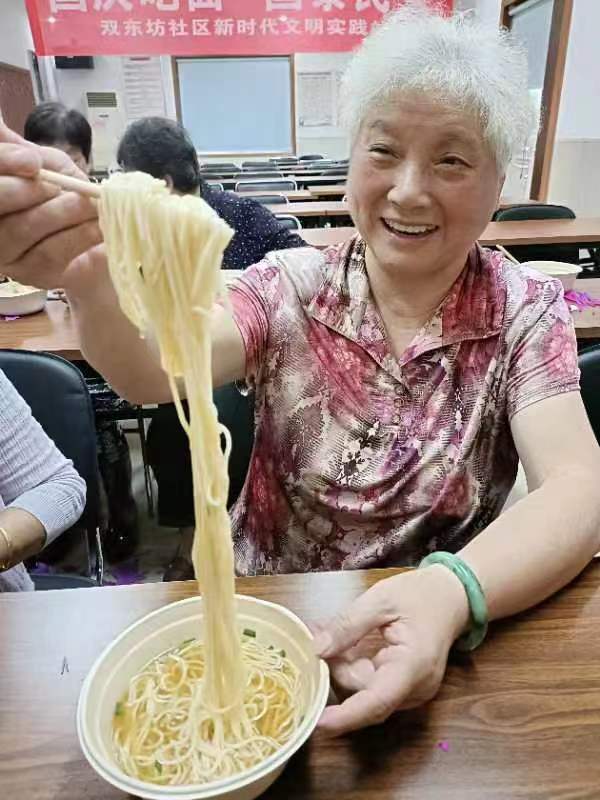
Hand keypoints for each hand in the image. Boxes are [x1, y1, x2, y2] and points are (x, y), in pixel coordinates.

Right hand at [0, 123, 101, 289]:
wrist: (92, 242)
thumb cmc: (63, 196)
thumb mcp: (49, 165)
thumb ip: (25, 148)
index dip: (6, 161)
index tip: (34, 162)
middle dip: (33, 190)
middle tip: (65, 186)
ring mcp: (6, 252)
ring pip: (24, 228)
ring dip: (64, 212)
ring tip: (94, 205)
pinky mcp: (31, 274)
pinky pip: (51, 253)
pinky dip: (80, 236)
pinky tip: (100, 227)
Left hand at [313, 566, 469, 735]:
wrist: (453, 597)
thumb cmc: (421, 594)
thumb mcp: (381, 599)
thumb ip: (348, 624)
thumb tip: (317, 650)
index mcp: (414, 665)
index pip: (377, 700)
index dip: (346, 715)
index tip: (319, 721)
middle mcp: (416, 688)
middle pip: (364, 694)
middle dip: (337, 668)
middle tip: (317, 634)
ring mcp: (412, 692)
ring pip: (364, 691)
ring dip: (343, 665)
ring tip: (329, 632)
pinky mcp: (405, 688)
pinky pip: (371, 685)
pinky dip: (354, 666)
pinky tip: (344, 643)